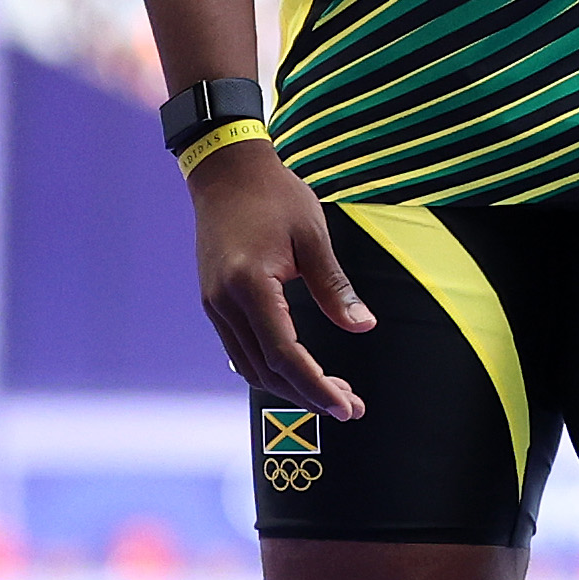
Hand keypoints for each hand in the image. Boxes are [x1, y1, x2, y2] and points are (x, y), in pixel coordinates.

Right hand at [194, 144, 369, 419]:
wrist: (225, 171)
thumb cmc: (274, 196)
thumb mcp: (313, 238)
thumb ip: (335, 287)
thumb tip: (364, 326)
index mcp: (250, 286)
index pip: (285, 354)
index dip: (316, 385)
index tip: (346, 406)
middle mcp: (225, 302)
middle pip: (266, 370)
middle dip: (308, 395)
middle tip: (350, 408)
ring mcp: (215, 304)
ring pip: (250, 366)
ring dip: (290, 385)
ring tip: (333, 392)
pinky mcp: (215, 301)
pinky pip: (241, 348)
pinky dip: (271, 367)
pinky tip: (300, 369)